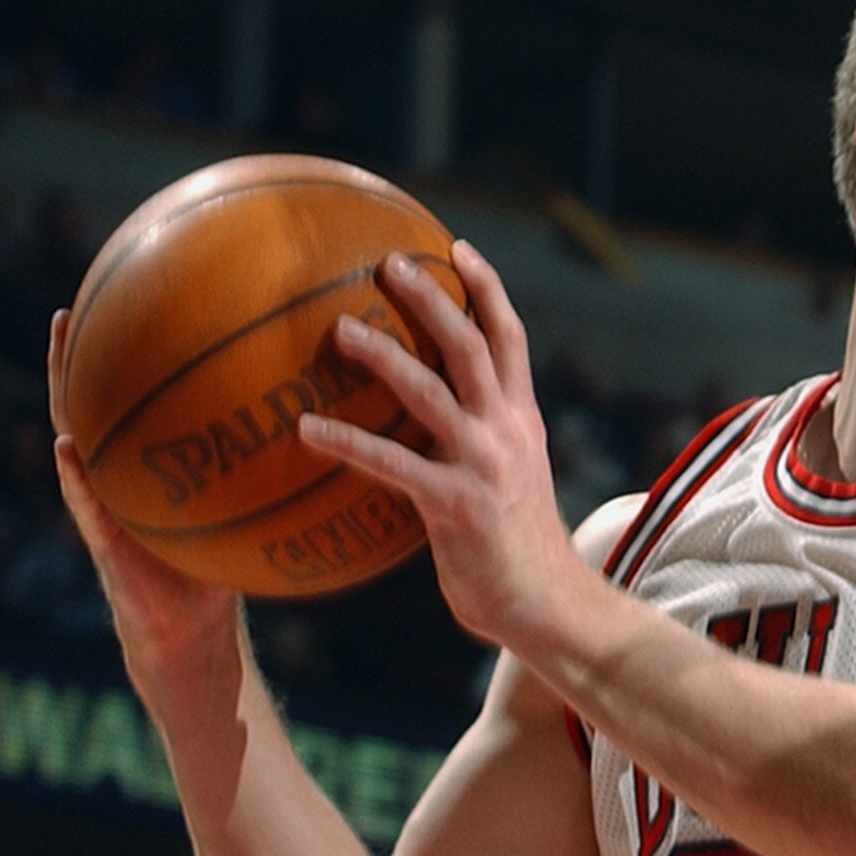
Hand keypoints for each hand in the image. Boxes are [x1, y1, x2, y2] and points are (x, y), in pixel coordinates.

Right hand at [48, 309, 241, 686]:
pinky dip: (75, 479)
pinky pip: (86, 507)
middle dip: (76, 361)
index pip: (136, 398)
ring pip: (76, 444)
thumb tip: (318, 421)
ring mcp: (102, 508)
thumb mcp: (243, 510)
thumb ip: (260, 471)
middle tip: (68, 311)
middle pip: (91, 407)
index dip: (129, 356)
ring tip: (56, 356)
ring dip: (62, 400)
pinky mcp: (105, 546)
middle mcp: (117, 479)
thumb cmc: (221, 567)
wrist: (191, 635)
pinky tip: (67, 450)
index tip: (129, 301)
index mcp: (147, 464)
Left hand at [296, 242, 587, 650]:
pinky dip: (348, 442)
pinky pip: (393, 463)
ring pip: (431, 391)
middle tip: (389, 262)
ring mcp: (484, 465)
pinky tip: (307, 429)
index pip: (509, 338)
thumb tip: (423, 431)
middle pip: (471, 345)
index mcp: (521, 421)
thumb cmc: (515, 552)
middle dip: (433, 298)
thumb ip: (477, 448)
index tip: (456, 249)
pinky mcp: (456, 504)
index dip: (486, 289)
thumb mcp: (508, 483)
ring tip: (340, 328)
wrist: (548, 606)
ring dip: (384, 355)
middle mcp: (507, 431)